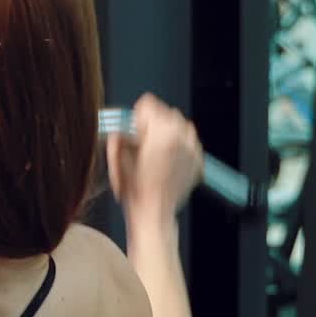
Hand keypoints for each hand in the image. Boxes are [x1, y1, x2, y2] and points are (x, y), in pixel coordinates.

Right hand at [107, 93, 203, 227]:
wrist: (153, 211)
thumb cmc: (136, 191)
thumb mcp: (117, 160)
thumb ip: (118, 137)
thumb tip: (119, 129)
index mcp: (160, 133)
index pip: (148, 104)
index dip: (136, 115)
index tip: (133, 125)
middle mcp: (180, 137)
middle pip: (165, 112)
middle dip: (152, 123)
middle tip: (142, 139)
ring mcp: (191, 148)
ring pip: (180, 124)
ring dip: (167, 131)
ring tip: (156, 148)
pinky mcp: (197, 159)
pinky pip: (189, 140)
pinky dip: (179, 144)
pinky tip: (167, 158)